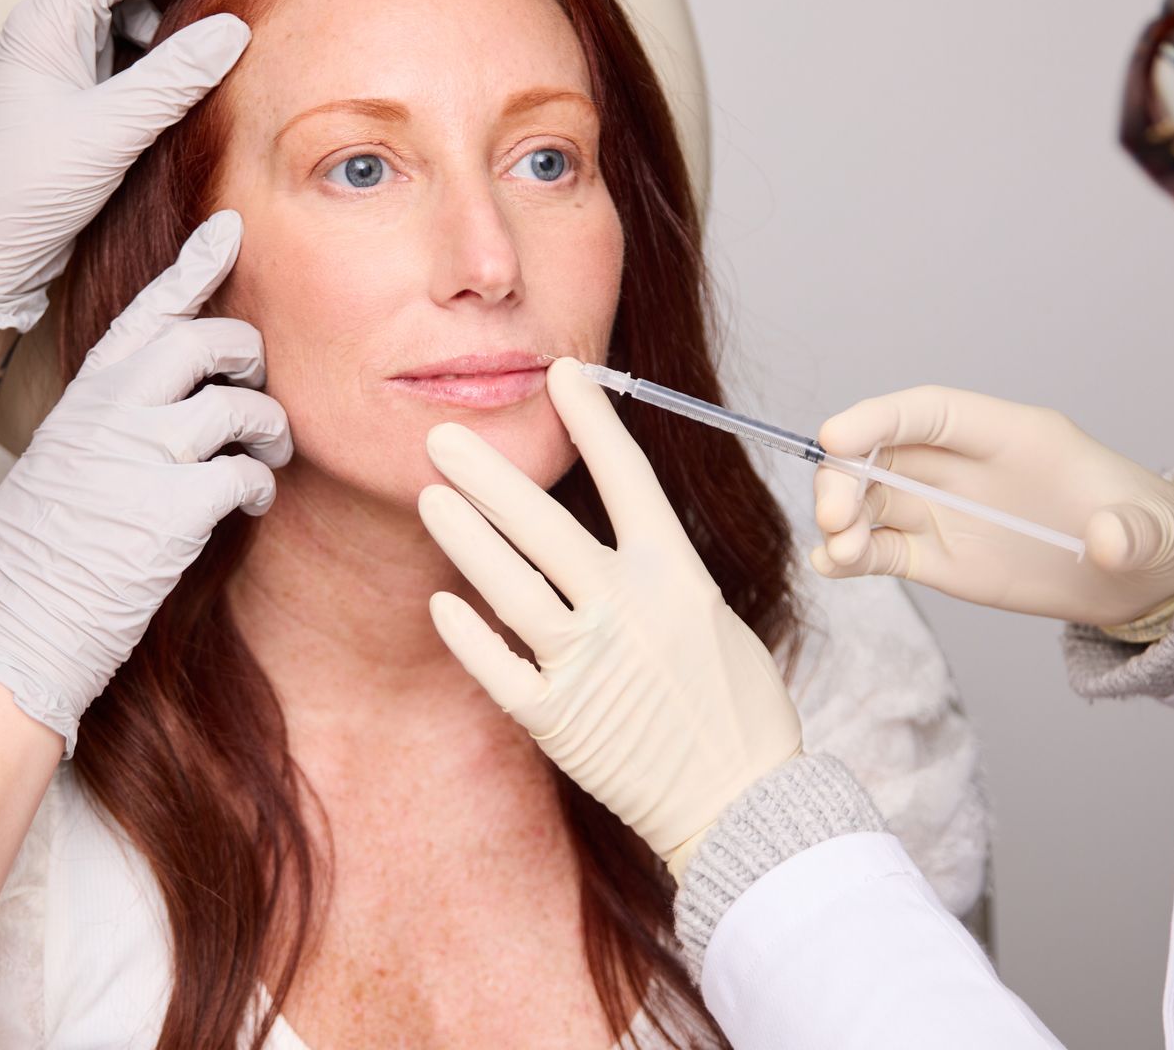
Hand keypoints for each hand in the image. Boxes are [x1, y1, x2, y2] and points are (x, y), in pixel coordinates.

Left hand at [0, 0, 277, 330]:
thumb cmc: (21, 196)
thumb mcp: (105, 136)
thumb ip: (170, 80)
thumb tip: (234, 31)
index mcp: (47, 20)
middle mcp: (53, 22)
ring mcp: (67, 50)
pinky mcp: (82, 82)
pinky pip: (133, 30)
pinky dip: (173, 24)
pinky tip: (204, 45)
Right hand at [0, 213, 291, 752]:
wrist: (11, 629)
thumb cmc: (38, 556)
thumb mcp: (62, 464)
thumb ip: (111, 422)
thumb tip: (172, 403)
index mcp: (84, 397)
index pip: (145, 311)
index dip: (193, 267)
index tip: (228, 231)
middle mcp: (111, 412)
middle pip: (207, 340)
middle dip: (248, 359)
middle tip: (253, 392)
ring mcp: (142, 456)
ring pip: (241, 406)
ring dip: (268, 430)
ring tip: (263, 458)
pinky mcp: (173, 510)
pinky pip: (247, 475)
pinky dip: (259, 489)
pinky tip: (249, 507)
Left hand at [418, 358, 801, 875]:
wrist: (743, 802)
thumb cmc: (734, 708)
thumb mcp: (711, 613)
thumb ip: (657, 568)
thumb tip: (608, 522)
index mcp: (677, 574)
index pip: (625, 475)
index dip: (591, 418)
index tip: (559, 372)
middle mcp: (629, 609)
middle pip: (543, 523)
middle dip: (487, 472)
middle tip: (441, 436)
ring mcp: (590, 663)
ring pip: (507, 584)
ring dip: (464, 536)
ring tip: (431, 498)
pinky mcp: (559, 718)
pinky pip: (497, 664)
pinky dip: (466, 631)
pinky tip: (441, 600)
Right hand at [812, 386, 1173, 626]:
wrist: (1140, 577)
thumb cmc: (1146, 531)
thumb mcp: (1152, 531)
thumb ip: (1129, 531)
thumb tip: (1108, 540)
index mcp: (1010, 436)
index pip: (932, 410)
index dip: (881, 418)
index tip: (835, 436)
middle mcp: (964, 466)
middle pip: (883, 453)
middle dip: (845, 476)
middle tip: (833, 518)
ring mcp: (946, 511)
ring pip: (870, 500)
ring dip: (840, 519)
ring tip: (839, 553)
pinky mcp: (937, 556)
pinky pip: (878, 548)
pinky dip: (848, 555)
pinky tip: (833, 566)